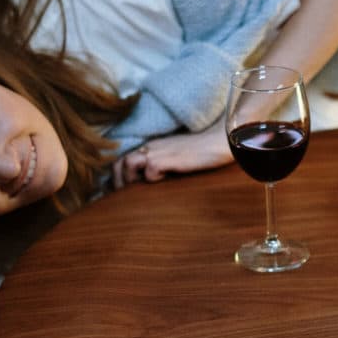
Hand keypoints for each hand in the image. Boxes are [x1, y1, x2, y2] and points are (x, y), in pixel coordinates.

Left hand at [111, 126, 232, 187]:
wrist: (219, 140)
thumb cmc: (203, 152)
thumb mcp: (177, 157)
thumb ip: (164, 165)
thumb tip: (154, 182)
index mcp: (151, 147)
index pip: (123, 160)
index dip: (118, 177)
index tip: (120, 193)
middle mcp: (151, 147)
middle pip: (120, 162)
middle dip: (119, 182)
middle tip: (125, 197)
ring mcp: (159, 151)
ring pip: (129, 163)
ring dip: (131, 180)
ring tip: (140, 193)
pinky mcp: (169, 158)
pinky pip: (150, 170)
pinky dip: (152, 178)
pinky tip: (164, 182)